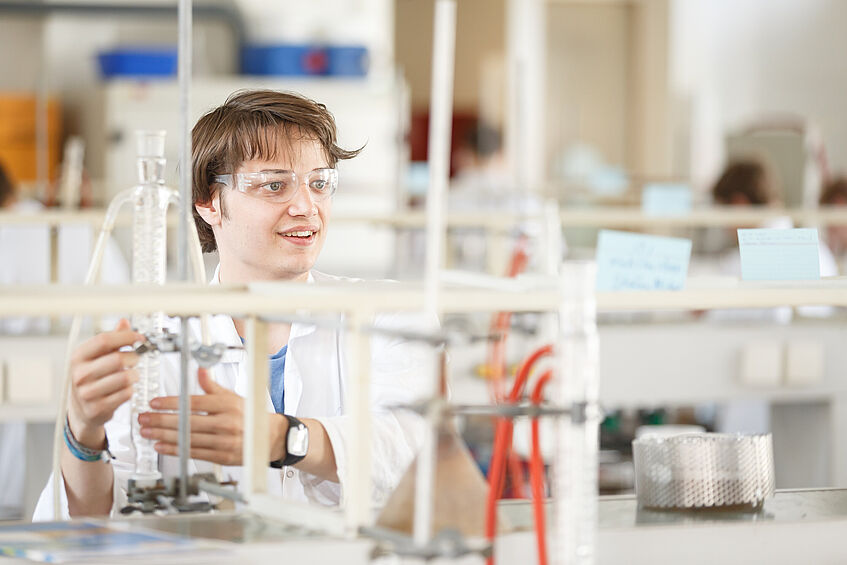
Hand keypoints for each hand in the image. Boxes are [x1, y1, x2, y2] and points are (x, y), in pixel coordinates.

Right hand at [68, 318, 141, 448]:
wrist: (82, 409)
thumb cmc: (92, 378)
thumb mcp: (97, 356)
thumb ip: (112, 340)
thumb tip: (124, 322)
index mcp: (78, 356)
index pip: (104, 340)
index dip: (126, 336)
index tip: (140, 337)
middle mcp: (80, 374)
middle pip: (117, 359)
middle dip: (133, 357)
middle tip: (137, 358)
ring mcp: (87, 393)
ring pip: (125, 378)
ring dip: (134, 375)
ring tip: (132, 374)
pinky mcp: (98, 408)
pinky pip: (126, 393)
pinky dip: (131, 389)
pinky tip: (125, 388)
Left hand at [139, 368, 289, 465]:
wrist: (269, 437)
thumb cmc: (249, 415)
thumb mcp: (232, 396)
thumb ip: (212, 386)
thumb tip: (200, 370)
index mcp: (227, 405)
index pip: (194, 403)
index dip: (172, 403)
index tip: (155, 403)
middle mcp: (226, 423)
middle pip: (187, 422)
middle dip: (161, 420)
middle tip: (144, 418)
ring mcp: (224, 441)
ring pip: (188, 438)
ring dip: (163, 435)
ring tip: (147, 431)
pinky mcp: (222, 456)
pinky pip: (194, 453)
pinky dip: (175, 450)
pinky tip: (161, 445)